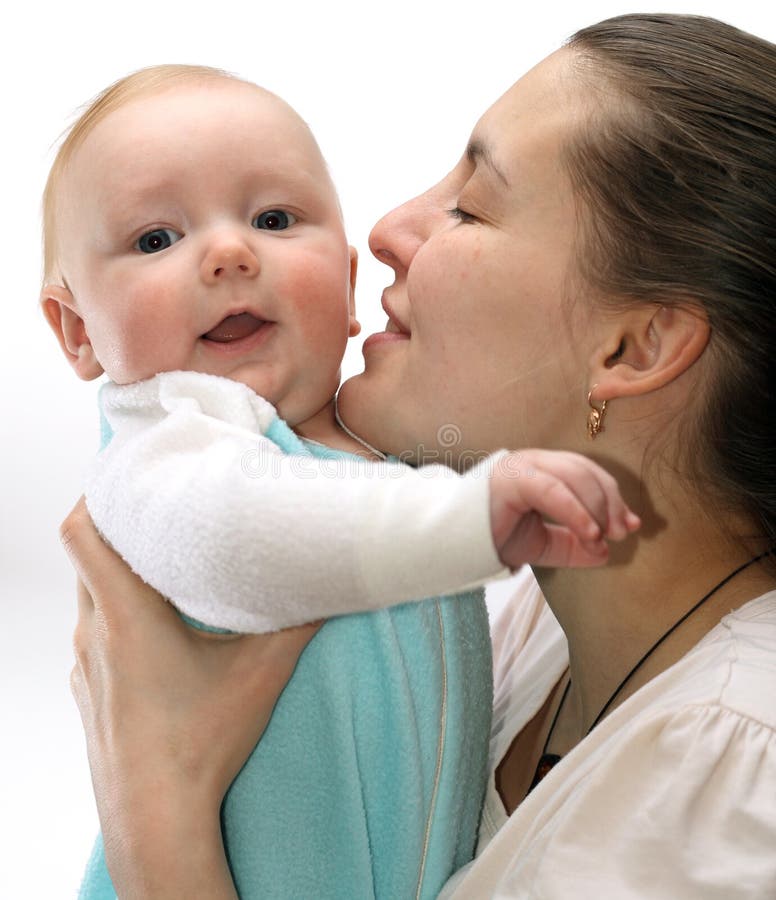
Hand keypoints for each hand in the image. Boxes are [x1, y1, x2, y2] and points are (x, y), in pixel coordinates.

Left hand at [61, 497, 320, 896]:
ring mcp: (85, 665)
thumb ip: (298, 621)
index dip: (98, 494)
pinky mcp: (89, 690)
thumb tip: (330, 581)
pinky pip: (94, 630)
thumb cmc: (200, 747)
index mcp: (127, 617)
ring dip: (120, 570)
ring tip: (166, 561)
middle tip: (163, 509)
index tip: (130, 476)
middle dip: (119, 525)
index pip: (81, 532)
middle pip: (87, 555)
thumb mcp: (260, 676)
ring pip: (90, 593)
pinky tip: (159, 627)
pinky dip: (117, 610)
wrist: (153, 820)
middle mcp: (95, 634)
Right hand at [489, 450, 640, 568]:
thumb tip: (606, 554)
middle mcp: (536, 461)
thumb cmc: (495, 536)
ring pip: (574, 476)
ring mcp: (523, 465)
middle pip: (587, 472)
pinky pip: (552, 490)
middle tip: (621, 533)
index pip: (590, 475)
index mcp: (545, 470)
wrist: (456, 543)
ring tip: (602, 538)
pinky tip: (590, 532)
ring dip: (596, 508)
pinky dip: (576, 511)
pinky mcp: (511, 477)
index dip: (615, 498)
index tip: (632, 526)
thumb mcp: (543, 543)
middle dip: (610, 503)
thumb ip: (573, 545)